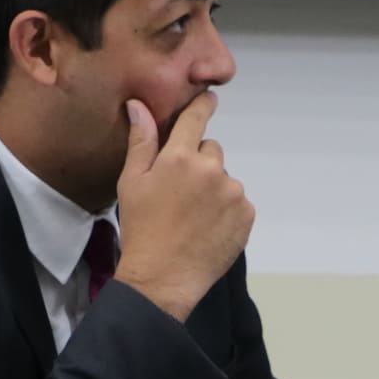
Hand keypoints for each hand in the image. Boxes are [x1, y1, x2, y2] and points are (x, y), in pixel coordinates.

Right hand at [113, 94, 252, 321]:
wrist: (162, 278)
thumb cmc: (141, 229)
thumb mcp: (131, 183)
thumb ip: (141, 141)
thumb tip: (138, 105)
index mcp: (180, 157)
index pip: (196, 118)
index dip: (203, 106)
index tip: (209, 99)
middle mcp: (212, 169)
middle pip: (210, 151)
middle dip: (198, 164)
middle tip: (179, 192)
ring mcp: (233, 192)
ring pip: (224, 178)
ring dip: (213, 189)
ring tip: (192, 216)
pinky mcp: (247, 215)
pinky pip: (238, 202)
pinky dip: (226, 210)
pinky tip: (207, 227)